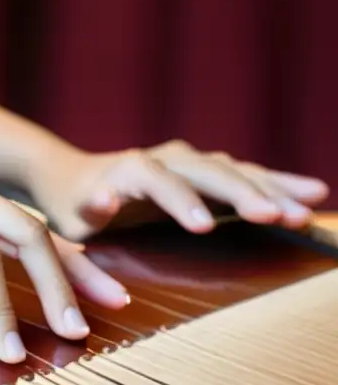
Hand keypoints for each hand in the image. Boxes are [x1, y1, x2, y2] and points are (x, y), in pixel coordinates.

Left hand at [27, 140, 328, 241]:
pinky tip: (313, 193)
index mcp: (130, 169)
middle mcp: (165, 158)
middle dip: (242, 193)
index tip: (203, 226)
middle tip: (276, 216)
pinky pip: (246, 175)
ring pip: (234, 171)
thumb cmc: (71, 205)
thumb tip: (103, 201)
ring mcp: (189, 162)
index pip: (158, 181)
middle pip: (207, 171)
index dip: (181, 201)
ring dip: (270, 189)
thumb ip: (90, 208)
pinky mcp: (206, 173)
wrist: (73, 177)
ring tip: (306, 209)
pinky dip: (278, 183)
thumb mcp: (72, 213)